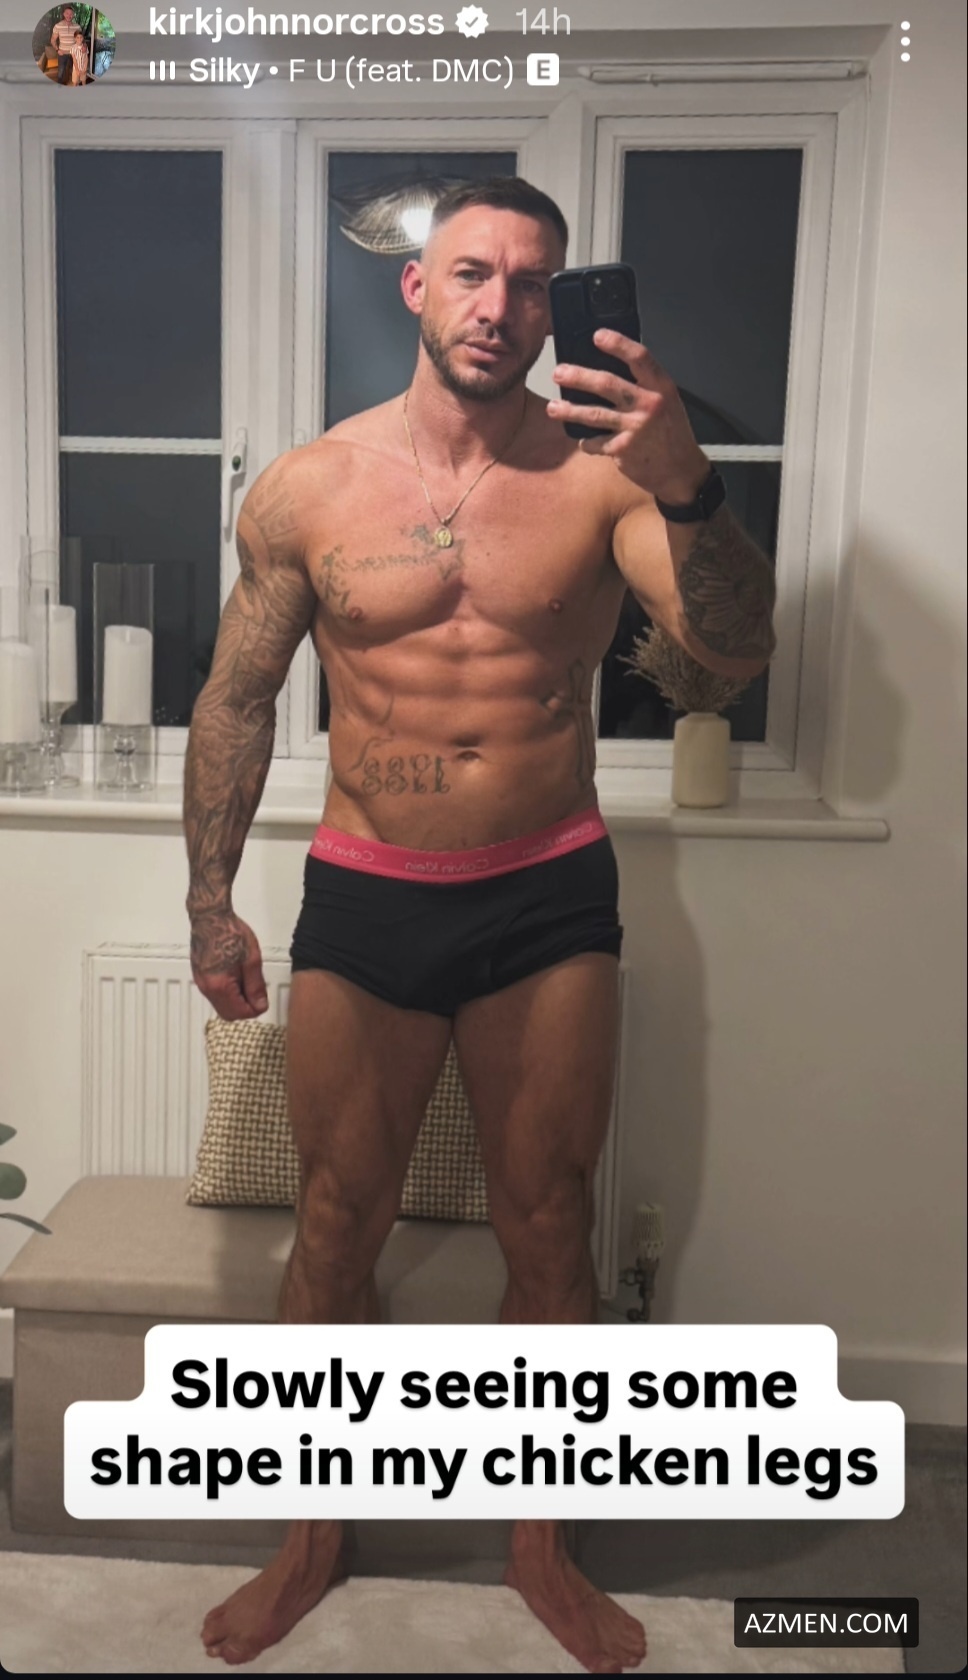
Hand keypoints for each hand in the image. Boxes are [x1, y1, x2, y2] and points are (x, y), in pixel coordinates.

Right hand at [189, 910, 268, 1020]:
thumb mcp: (252, 960)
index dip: (255, 1009)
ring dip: (236, 1001)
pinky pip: (214, 995)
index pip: (240, 1012)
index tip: (263, 998)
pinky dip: (227, 993)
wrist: (211, 917)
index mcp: (220, 986)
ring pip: (221, 1005)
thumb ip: (256, 986)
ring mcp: (201, 983)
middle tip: (256, 992)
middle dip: (245, 1008)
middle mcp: (207, 988)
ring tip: (247, 980)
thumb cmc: (231, 933)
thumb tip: (259, 1005)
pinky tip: (236, 977)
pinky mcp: (200, 976)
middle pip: (228, 1014)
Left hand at [548, 329, 708, 502]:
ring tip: (552, 408)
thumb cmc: (671, 432)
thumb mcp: (666, 401)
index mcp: (661, 387)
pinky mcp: (623, 450)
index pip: (639, 358)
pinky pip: (596, 443)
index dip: (618, 344)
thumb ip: (644, 386)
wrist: (680, 471)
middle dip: (579, 377)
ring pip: (594, 414)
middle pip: (607, 384)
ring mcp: (635, 428)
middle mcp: (648, 404)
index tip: (597, 336)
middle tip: (558, 373)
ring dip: (569, 411)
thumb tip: (609, 372)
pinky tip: (584, 441)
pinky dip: (587, 443)